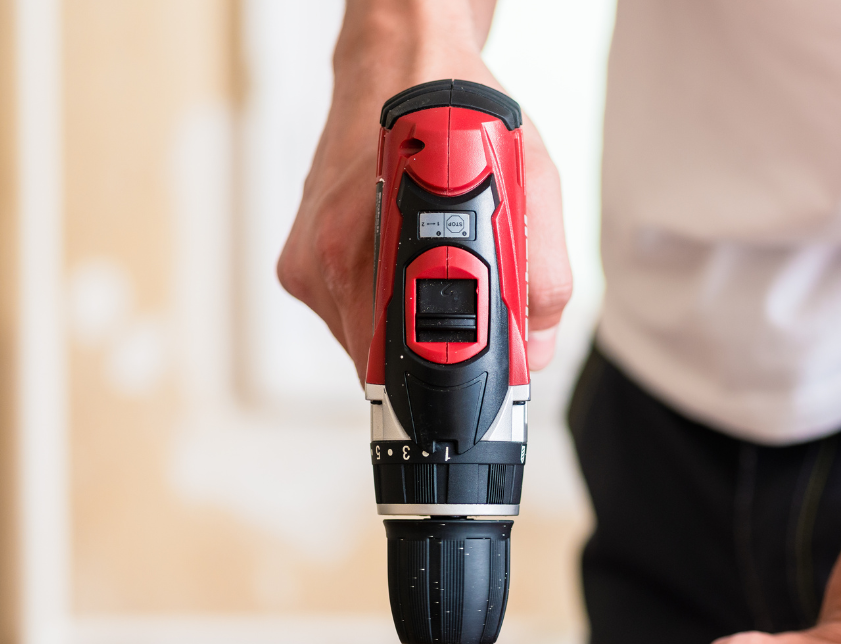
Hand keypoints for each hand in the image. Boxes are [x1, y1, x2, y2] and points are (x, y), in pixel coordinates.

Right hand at [276, 6, 570, 382]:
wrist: (400, 60)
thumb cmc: (461, 114)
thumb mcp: (535, 187)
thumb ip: (542, 279)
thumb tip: (532, 350)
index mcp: (382, 250)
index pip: (409, 368)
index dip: (453, 383)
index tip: (480, 385)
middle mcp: (330, 261)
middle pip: (386, 365)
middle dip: (436, 353)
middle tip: (472, 308)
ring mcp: (308, 265)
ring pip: (366, 343)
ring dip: (408, 323)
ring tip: (436, 262)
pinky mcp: (297, 262)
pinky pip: (348, 314)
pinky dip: (383, 299)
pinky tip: (405, 252)